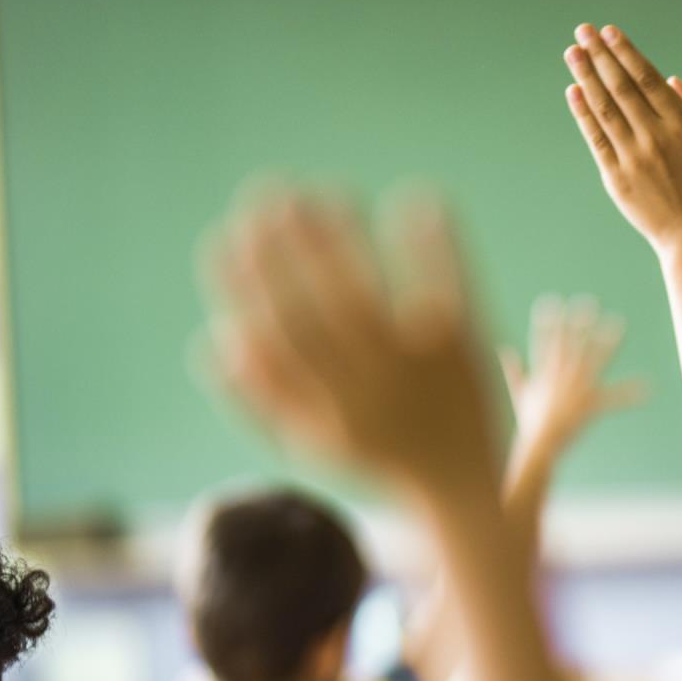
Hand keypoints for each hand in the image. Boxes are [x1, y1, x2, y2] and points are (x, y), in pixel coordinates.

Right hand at [202, 189, 495, 494]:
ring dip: (347, 237)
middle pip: (320, 308)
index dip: (246, 284)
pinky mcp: (467, 352)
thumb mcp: (315, 444)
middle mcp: (371, 390)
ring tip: (326, 189)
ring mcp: (422, 370)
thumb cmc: (379, 460)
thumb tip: (214, 339)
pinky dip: (435, 243)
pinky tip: (417, 195)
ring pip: (373, 295)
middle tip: (268, 191)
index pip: (277, 337)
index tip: (226, 236)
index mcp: (328, 411)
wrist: (467, 491)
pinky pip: (451, 288)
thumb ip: (262, 400)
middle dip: (290, 248)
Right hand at [501, 294, 642, 455]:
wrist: (538, 443)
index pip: (546, 341)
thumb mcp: (520, 392)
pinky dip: (630, 394)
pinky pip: (613, 398)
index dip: (548, 321)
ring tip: (619, 324)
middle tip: (588, 303)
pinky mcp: (590, 405)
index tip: (551, 302)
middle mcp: (562, 376)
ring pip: (595, 360)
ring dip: (608, 342)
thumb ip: (513, 370)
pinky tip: (647, 387)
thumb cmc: (528, 420)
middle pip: (572, 344)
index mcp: (545, 372)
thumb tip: (503, 350)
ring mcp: (577, 389)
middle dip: (580, 323)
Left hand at [564, 23, 681, 257]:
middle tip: (583, 31)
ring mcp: (634, 156)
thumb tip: (674, 80)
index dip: (626, 52)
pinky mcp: (617, 177)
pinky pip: (596, 138)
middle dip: (600, 55)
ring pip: (605, 108)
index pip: (647, 78)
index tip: (609, 32)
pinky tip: (574, 92)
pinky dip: (583, 113)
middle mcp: (656, 136)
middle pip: (621, 86)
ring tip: (572, 52)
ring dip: (586, 76)